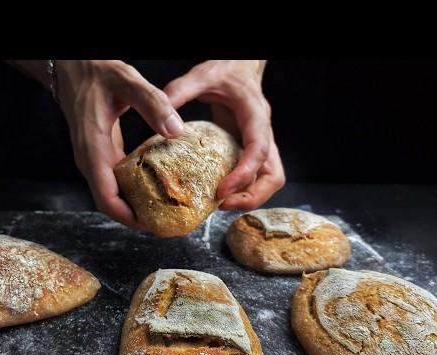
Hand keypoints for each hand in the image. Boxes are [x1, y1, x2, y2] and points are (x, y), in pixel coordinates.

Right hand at [55, 60, 184, 229]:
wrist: (74, 67)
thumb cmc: (97, 73)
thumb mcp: (127, 82)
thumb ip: (152, 104)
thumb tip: (176, 131)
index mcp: (93, 150)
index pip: (106, 198)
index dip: (127, 217)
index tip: (151, 226)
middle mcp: (89, 160)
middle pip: (109, 203)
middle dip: (135, 217)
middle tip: (165, 223)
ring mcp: (93, 159)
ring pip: (111, 194)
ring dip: (134, 206)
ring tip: (163, 210)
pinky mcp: (99, 154)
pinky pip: (114, 181)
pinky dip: (132, 190)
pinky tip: (153, 188)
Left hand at [164, 60, 284, 209]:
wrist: (240, 67)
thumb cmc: (225, 71)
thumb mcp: (202, 75)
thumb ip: (180, 91)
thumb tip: (162, 120)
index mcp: (255, 114)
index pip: (259, 149)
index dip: (244, 173)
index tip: (222, 190)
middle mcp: (264, 132)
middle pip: (273, 175)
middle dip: (252, 196)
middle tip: (222, 205)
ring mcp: (261, 144)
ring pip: (269, 180)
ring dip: (250, 198)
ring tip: (220, 204)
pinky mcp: (251, 150)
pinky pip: (256, 177)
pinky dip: (242, 190)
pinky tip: (219, 193)